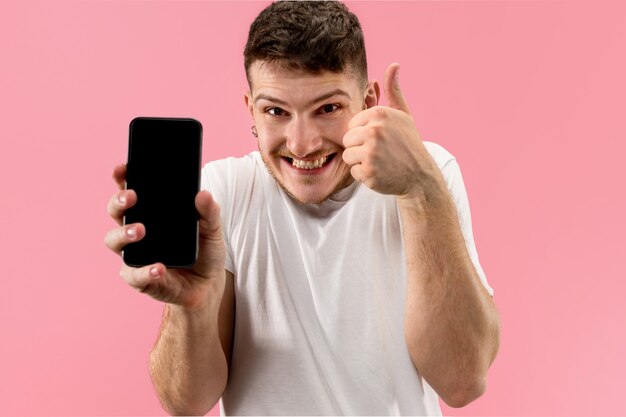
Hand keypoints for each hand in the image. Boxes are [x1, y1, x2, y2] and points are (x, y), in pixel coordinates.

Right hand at [104, 163, 225, 310]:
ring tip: (140, 231)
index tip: (123, 168)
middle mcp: (136, 232)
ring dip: (124, 233)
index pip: (130, 192)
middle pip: (116, 212)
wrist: (208, 286)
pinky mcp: (141, 279)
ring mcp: (135, 255)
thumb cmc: (204, 252)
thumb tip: (203, 194)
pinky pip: (135, 275)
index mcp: (150, 214)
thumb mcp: (212, 229)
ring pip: (114, 242)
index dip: (122, 178)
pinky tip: (159, 267)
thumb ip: (209, 212)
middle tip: (132, 197)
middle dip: (118, 202)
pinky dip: (146, 271)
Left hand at [342, 63, 445, 202]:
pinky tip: (380, 173)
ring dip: (361, 162)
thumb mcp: (403, 115)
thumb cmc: (409, 144)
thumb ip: (393, 91)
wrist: (420, 176)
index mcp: (380, 114)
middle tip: (380, 153)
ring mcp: (371, 152)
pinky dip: (365, 176)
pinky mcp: (369, 172)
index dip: (363, 134)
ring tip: (379, 162)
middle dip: (360, 148)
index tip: (380, 139)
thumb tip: (393, 65)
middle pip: (347, 140)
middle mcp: (375, 131)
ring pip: (348, 156)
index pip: (352, 124)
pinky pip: (354, 172)